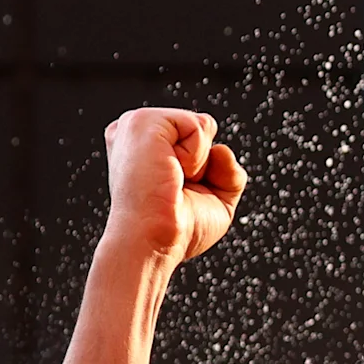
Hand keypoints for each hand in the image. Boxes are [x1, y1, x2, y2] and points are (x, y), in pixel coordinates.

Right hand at [101, 108, 246, 268]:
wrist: (153, 242)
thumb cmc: (177, 229)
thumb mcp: (216, 197)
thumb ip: (229, 170)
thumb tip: (220, 148)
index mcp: (144, 145)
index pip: (197, 136)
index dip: (202, 168)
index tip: (174, 190)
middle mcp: (135, 131)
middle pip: (203, 127)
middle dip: (203, 162)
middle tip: (174, 186)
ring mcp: (136, 124)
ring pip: (202, 124)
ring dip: (199, 161)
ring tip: (171, 178)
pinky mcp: (142, 122)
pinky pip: (198, 125)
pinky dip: (196, 155)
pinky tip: (172, 170)